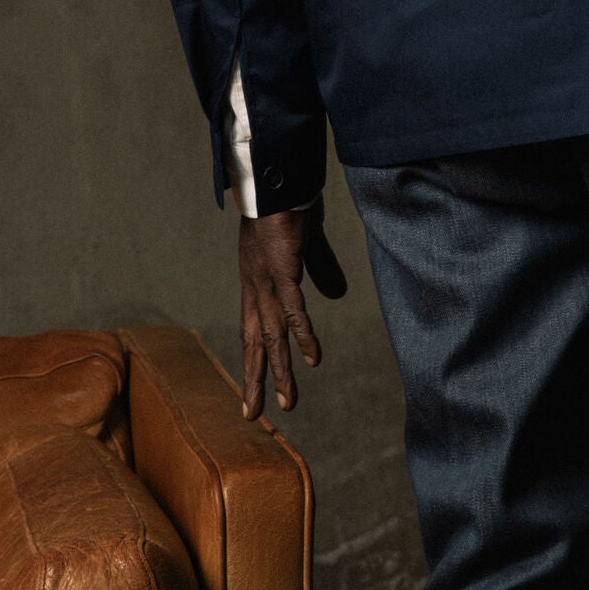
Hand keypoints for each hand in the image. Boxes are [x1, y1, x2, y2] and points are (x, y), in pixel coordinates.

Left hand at [239, 196, 347, 418]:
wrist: (278, 174)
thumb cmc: (288, 203)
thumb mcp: (307, 244)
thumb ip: (321, 269)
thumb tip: (337, 294)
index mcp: (256, 283)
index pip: (251, 331)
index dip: (252, 362)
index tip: (251, 393)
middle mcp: (255, 286)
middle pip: (254, 341)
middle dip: (255, 379)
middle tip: (254, 415)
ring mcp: (267, 278)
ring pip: (271, 333)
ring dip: (279, 369)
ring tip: (286, 402)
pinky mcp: (283, 267)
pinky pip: (293, 308)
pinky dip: (301, 334)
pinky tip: (311, 359)